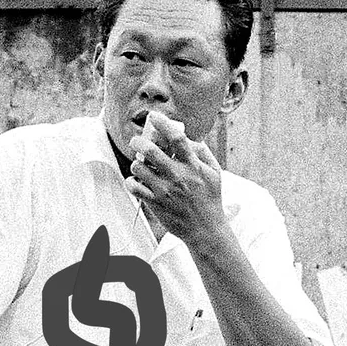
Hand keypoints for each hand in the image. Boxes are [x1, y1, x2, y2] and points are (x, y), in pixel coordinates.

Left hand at [126, 112, 226, 243]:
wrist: (205, 229)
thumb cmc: (210, 199)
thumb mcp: (214, 172)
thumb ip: (202, 152)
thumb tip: (188, 137)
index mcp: (193, 166)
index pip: (176, 138)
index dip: (162, 123)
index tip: (154, 116)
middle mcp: (177, 176)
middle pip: (150, 150)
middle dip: (138, 141)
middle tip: (136, 142)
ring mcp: (165, 190)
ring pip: (138, 167)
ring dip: (136, 163)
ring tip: (141, 166)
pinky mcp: (155, 203)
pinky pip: (134, 187)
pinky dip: (131, 181)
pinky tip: (138, 181)